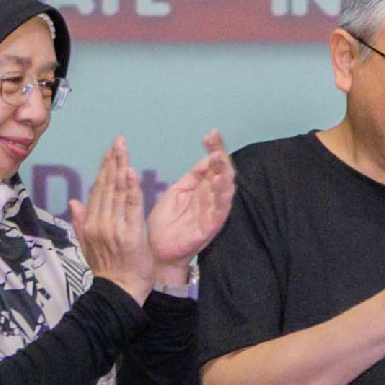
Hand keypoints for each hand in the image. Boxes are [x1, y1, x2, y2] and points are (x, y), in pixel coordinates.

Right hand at [71, 140, 156, 300]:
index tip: (110, 152)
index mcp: (91, 224)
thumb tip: (74, 202)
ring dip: (120, 168)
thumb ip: (81, 223)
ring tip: (123, 149)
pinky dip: (130, 189)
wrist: (119, 292)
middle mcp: (100, 223)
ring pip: (117, 193)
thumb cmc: (110, 271)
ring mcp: (114, 229)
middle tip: (118, 141)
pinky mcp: (130, 235)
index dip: (104, 169)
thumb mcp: (89, 246)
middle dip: (112, 161)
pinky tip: (130, 172)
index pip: (98, 190)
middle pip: (107, 186)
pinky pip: (130, 207)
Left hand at [143, 131, 235, 273]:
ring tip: (219, 158)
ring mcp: (212, 213)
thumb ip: (193, 177)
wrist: (158, 250)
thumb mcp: (177, 191)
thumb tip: (207, 158)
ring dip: (224, 173)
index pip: (213, 165)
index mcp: (202, 188)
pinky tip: (218, 182)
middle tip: (214, 140)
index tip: (210, 134)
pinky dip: (221, 196)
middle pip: (223, 173)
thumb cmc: (167, 223)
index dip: (214, 149)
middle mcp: (211, 198)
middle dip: (220, 155)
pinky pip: (220, 211)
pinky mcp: (211, 227)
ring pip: (226, 190)